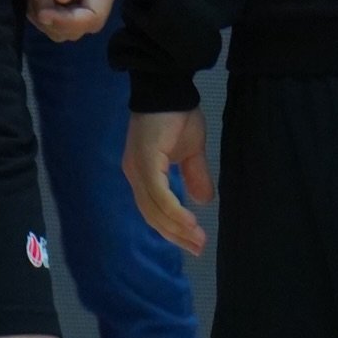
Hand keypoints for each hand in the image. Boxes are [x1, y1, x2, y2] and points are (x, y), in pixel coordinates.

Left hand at [123, 109, 211, 255]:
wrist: (170, 88)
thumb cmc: (178, 116)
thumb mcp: (191, 153)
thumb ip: (194, 176)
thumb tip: (203, 202)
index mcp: (142, 172)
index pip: (153, 210)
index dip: (172, 229)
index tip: (194, 244)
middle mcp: (134, 173)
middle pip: (151, 214)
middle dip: (175, 235)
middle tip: (198, 248)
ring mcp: (137, 167)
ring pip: (154, 208)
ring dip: (176, 227)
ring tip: (198, 239)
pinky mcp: (144, 160)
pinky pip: (158, 194)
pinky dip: (173, 211)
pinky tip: (189, 221)